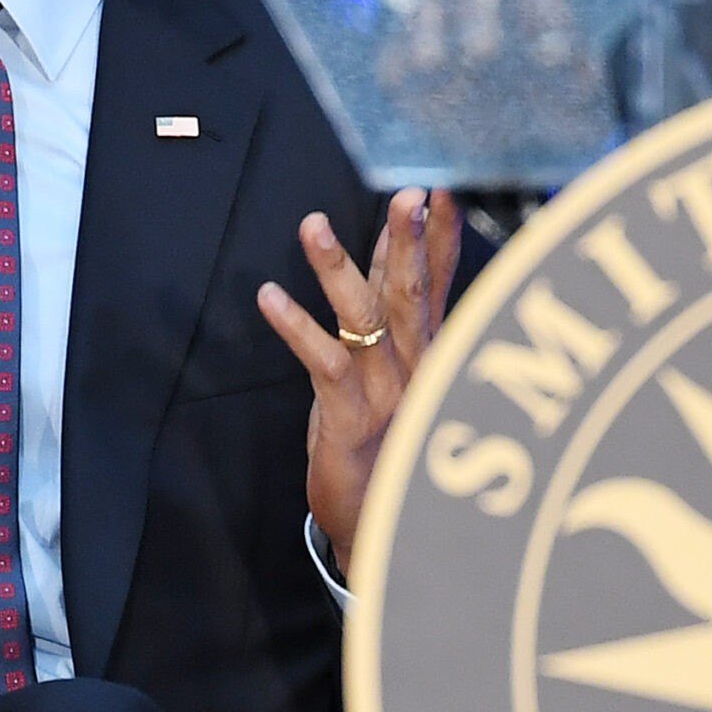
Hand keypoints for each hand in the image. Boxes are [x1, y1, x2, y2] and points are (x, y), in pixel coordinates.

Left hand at [256, 186, 462, 568]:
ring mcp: (388, 394)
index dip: (442, 236)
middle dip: (411, 242)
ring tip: (313, 224)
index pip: (439, 283)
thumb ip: (393, 308)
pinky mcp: (351, 420)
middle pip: (414, 294)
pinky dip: (297, 327)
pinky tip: (269, 296)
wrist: (382, 526)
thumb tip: (395, 248)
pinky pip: (325, 365)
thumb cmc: (385, 438)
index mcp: (429, 352)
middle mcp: (418, 368)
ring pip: (368, 321)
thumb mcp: (391, 366)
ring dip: (339, 270)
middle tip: (408, 193)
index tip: (440, 185)